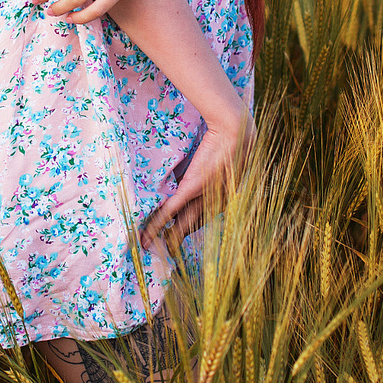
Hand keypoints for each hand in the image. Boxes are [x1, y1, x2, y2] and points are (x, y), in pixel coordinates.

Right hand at [140, 113, 252, 250]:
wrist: (235, 132)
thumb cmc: (228, 142)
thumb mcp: (216, 163)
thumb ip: (199, 175)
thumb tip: (180, 180)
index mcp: (222, 200)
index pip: (199, 219)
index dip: (185, 229)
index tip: (173, 237)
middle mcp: (214, 204)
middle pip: (189, 226)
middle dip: (174, 240)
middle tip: (159, 250)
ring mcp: (202, 197)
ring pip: (180, 224)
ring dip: (164, 237)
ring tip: (149, 247)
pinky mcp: (192, 189)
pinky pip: (171, 211)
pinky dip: (158, 225)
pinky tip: (147, 236)